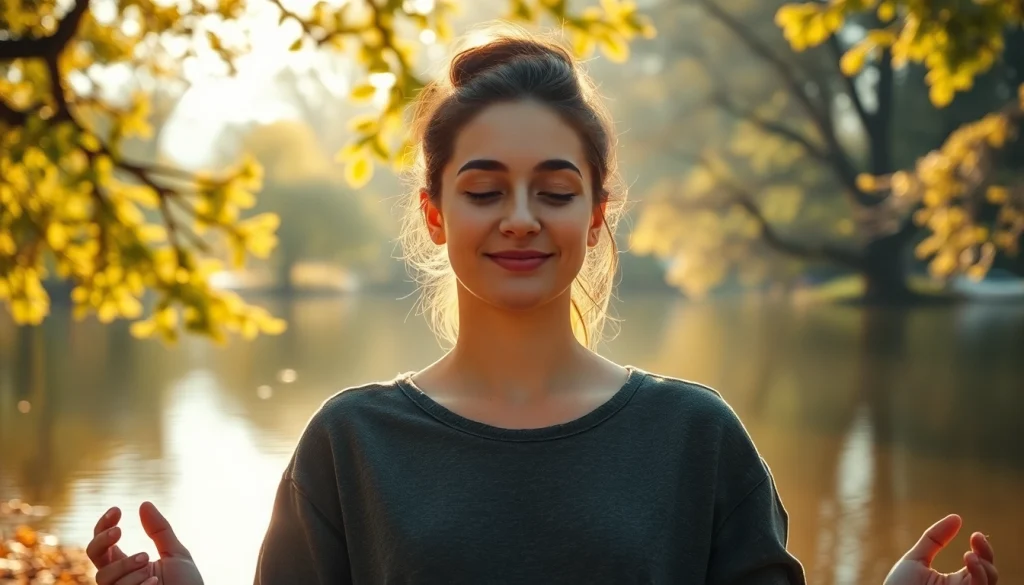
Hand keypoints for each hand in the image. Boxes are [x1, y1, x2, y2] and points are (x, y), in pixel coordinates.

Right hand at [86, 501, 204, 584]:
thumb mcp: (176, 554)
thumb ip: (159, 531)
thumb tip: (144, 504)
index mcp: (126, 565)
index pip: (104, 543)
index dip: (104, 526)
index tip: (117, 510)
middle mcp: (117, 579)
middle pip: (92, 555)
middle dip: (103, 541)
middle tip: (120, 531)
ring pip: (104, 576)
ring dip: (128, 566)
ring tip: (149, 563)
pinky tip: (155, 582)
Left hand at [883, 514, 997, 584]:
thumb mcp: (916, 560)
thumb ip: (935, 539)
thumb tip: (957, 517)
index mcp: (956, 582)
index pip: (978, 566)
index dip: (982, 550)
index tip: (975, 534)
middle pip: (990, 575)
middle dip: (987, 556)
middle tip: (977, 538)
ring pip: (989, 584)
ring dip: (984, 567)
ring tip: (968, 554)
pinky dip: (978, 577)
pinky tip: (968, 562)